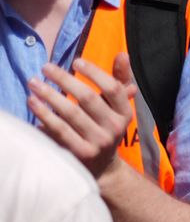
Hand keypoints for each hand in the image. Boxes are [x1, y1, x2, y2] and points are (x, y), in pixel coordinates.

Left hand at [28, 55, 135, 179]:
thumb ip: (120, 79)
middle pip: (88, 98)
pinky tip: (33, 102)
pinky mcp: (79, 153)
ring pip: (70, 113)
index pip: (113, 88)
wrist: (101, 167)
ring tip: (33, 83)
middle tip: (46, 67)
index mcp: (125, 113)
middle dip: (65, 80)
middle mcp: (114, 128)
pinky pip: (59, 130)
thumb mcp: (117, 106)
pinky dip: (44, 115)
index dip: (95, 73)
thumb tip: (122, 54)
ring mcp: (97, 142)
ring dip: (49, 95)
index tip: (76, 61)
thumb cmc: (105, 126)